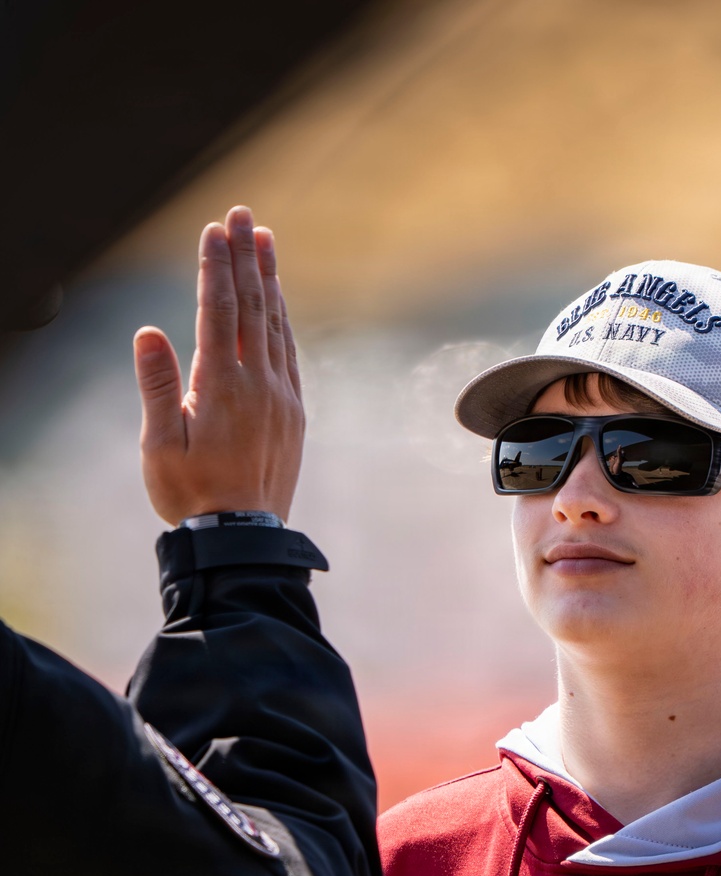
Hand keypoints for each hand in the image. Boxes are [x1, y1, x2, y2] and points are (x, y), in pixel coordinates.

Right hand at [133, 206, 304, 525]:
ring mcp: (282, 398)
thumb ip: (157, 386)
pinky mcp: (294, 414)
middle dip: (247, 257)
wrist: (243, 538)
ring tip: (266, 242)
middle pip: (253, 307)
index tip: (216, 228)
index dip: (217, 266)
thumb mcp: (159, 446)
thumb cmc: (192, 495)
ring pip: (277, 326)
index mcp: (222, 387)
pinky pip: (290, 355)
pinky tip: (279, 304)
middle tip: (245, 214)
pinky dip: (283, 322)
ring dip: (271, 281)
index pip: (219, 311)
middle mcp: (259, 385)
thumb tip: (148, 331)